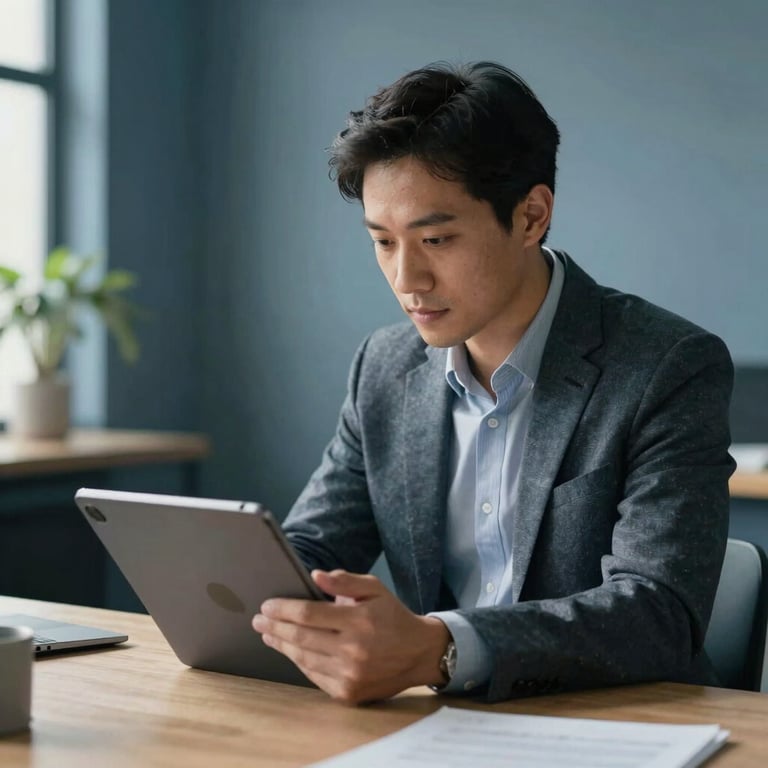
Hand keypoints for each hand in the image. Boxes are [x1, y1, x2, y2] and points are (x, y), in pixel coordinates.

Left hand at [251, 569, 449, 703]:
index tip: (267, 605)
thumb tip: (315, 576)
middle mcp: (353, 650)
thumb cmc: (393, 616)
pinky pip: (314, 676)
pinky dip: (299, 662)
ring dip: (282, 645)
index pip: (309, 614)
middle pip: (300, 638)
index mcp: (359, 621)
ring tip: (269, 634)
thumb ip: (345, 581)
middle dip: (275, 627)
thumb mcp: (375, 588)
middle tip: (259, 619)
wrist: (419, 653)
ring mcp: (350, 675)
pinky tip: (290, 651)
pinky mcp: (349, 693)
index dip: (283, 609)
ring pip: (304, 659)